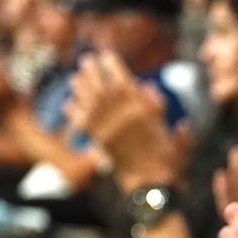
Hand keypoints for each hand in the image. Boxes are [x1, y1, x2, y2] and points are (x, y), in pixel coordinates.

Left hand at [66, 52, 183, 190]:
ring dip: (81, 87)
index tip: (106, 56)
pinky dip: (73, 112)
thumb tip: (148, 88)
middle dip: (92, 71)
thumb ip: (159, 107)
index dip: (112, 65)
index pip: (123, 79)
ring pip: (89, 100)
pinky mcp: (98, 140)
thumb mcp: (169, 125)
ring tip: (74, 78)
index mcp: (142, 108)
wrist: (151, 182)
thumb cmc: (166, 158)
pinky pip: (81, 121)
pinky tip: (68, 104)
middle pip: (102, 85)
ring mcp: (108, 126)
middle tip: (86, 60)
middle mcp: (122, 114)